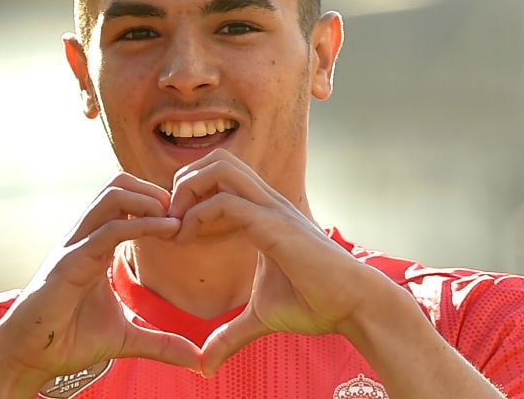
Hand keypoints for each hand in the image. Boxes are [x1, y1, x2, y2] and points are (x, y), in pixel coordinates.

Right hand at [0, 173, 201, 395]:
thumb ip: (162, 342)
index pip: (126, 200)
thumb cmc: (69, 340)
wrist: (29, 357)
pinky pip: (110, 229)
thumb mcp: (127, 337)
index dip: (158, 204)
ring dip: (150, 199)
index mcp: (96, 244)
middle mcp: (85, 236)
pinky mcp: (71, 261)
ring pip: (113, 194)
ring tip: (176, 221)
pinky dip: (143, 224)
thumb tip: (197, 359)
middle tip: (182, 216)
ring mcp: (76, 244)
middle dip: (155, 191)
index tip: (186, 224)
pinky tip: (170, 231)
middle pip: (119, 183)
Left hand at [166, 149, 380, 376]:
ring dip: (187, 190)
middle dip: (183, 181)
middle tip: (170, 219)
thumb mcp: (261, 317)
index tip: (173, 229)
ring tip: (176, 224)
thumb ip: (230, 333)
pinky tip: (187, 238)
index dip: (189, 194)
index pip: (219, 177)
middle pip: (217, 159)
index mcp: (264, 212)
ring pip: (220, 168)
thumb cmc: (316, 304)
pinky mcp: (274, 225)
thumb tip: (206, 364)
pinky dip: (197, 215)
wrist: (353, 308)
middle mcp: (267, 202)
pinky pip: (226, 203)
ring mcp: (272, 209)